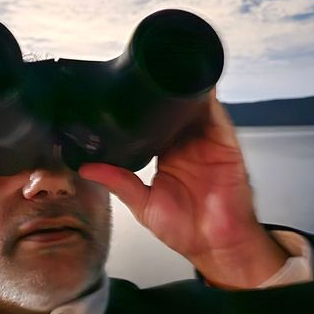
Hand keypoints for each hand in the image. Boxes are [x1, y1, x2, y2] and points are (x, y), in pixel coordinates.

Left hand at [79, 90, 287, 288]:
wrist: (217, 246)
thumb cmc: (187, 230)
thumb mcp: (142, 204)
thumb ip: (118, 182)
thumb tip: (88, 168)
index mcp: (166, 155)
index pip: (151, 122)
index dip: (138, 106)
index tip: (120, 90)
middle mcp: (186, 144)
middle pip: (172, 107)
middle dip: (159, 90)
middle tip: (140, 70)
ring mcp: (206, 141)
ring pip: (194, 104)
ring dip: (182, 87)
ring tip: (165, 68)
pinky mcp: (224, 143)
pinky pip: (217, 115)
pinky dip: (206, 99)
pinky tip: (194, 87)